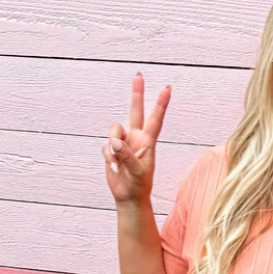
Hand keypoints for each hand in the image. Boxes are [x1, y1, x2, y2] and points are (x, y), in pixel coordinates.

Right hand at [102, 72, 170, 204]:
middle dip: (137, 93)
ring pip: (113, 131)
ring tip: (117, 164)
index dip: (160, 104)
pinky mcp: (112, 149)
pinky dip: (107, 156)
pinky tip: (114, 168)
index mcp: (148, 142)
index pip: (155, 119)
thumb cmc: (139, 186)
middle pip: (136, 111)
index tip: (167, 88)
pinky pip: (105, 146)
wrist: (128, 197)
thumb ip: (126, 155)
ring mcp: (123, 143)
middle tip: (138, 75)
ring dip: (112, 147)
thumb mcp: (137, 172)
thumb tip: (115, 141)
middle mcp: (136, 138)